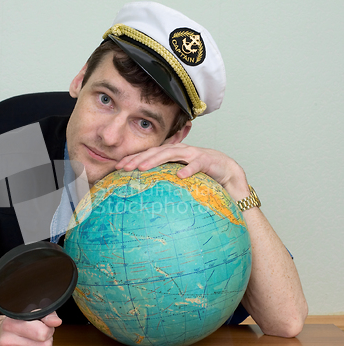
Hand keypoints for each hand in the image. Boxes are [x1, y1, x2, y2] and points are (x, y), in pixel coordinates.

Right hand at [0, 312, 61, 345]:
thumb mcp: (32, 314)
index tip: (44, 327)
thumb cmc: (20, 324)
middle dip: (47, 341)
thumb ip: (47, 315)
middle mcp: (7, 341)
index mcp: (11, 324)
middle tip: (39, 337)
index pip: (41, 333)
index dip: (48, 330)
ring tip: (35, 344)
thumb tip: (56, 321)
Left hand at [115, 142, 249, 200]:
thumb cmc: (200, 174)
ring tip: (142, 167)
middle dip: (139, 158)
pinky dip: (189, 169)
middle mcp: (179, 151)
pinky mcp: (207, 161)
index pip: (148, 154)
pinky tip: (180, 175)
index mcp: (171, 154)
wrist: (227, 170)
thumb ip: (164, 179)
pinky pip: (197, 164)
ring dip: (155, 160)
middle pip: (156, 152)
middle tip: (124, 167)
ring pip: (171, 154)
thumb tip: (144, 193)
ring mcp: (193, 154)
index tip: (117, 167)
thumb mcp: (178, 176)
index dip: (133, 158)